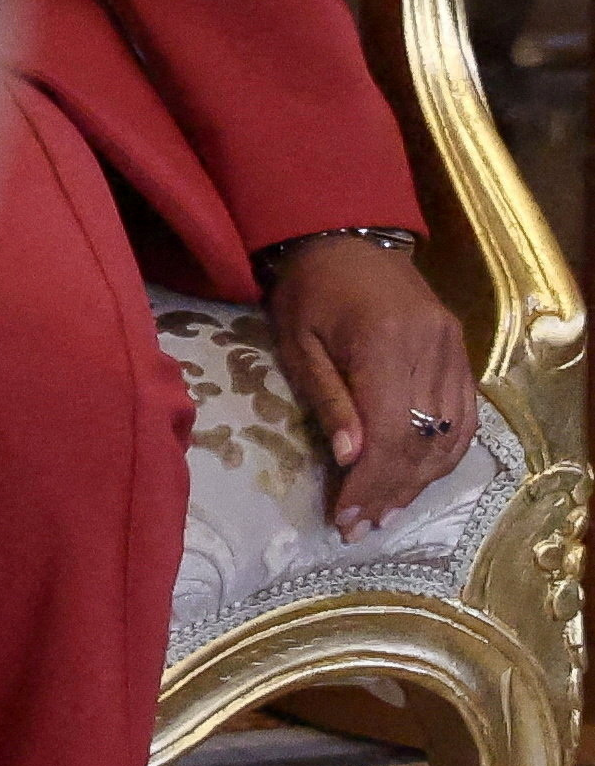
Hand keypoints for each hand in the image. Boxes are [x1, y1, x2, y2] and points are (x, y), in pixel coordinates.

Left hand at [264, 239, 475, 536]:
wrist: (346, 239)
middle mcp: (431, 349)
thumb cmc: (308, 291)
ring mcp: (454, 351)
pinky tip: (419, 478)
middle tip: (360, 525)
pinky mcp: (463, 353)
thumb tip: (352, 459)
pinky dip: (444, 453)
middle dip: (390, 490)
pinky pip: (466, 417)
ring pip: (450, 435)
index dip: (370, 482)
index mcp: (385, 342)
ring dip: (419, 480)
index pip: (388, 432)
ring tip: (385, 511)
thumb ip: (329, 399)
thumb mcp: (299, 343)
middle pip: (421, 440)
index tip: (346, 518)